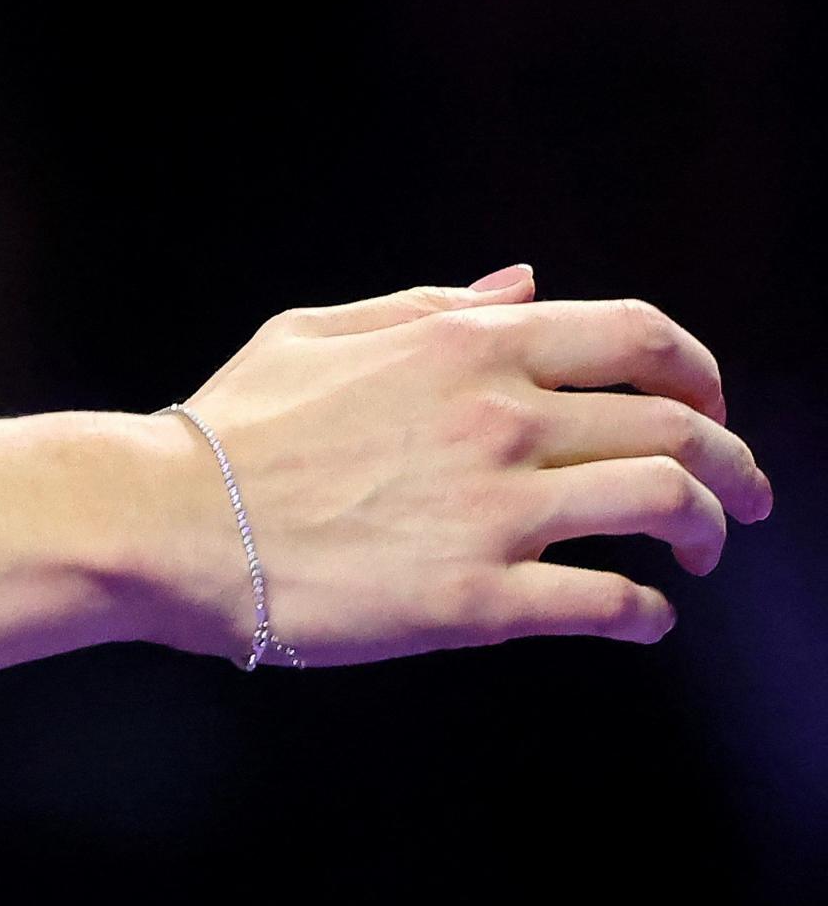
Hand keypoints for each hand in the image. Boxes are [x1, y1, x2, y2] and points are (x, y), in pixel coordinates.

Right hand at [155, 266, 771, 662]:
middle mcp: (501, 420)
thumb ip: (426, 306)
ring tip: (701, 553)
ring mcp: (494, 511)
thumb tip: (521, 286)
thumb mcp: (315, 332)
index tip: (706, 402)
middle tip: (742, 496)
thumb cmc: (226, 429)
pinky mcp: (476, 599)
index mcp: (467, 347)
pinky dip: (645, 613)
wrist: (164, 523)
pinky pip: (605, 603)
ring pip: (667, 503)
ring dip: (708, 528)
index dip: (696, 369)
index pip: (636, 337)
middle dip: (734, 461)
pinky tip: (644, 619)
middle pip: (676, 427)